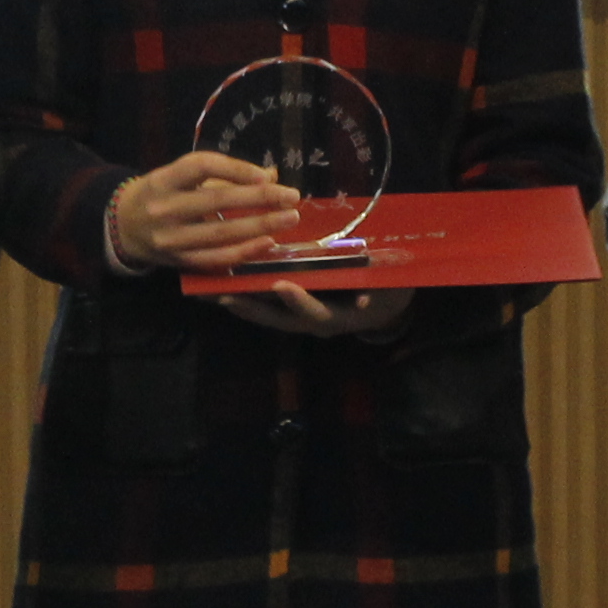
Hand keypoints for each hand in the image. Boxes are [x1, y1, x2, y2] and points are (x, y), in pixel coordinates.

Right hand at [107, 149, 304, 270]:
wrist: (123, 226)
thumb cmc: (160, 194)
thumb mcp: (179, 177)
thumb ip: (221, 176)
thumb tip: (271, 175)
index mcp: (164, 179)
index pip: (202, 167)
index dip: (236, 169)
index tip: (268, 174)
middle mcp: (165, 208)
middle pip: (217, 201)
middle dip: (259, 198)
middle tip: (291, 196)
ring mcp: (171, 238)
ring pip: (221, 233)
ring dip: (260, 226)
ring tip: (289, 218)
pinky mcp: (179, 261)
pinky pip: (217, 258)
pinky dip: (245, 251)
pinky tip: (268, 242)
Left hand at [221, 282, 403, 337]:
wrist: (388, 306)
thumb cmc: (390, 292)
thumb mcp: (393, 290)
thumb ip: (379, 293)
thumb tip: (363, 301)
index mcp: (340, 317)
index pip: (316, 313)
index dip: (300, 302)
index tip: (283, 285)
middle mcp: (316, 322)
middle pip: (281, 319)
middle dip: (254, 308)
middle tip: (228, 295)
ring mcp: (304, 318)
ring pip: (269, 315)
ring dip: (243, 305)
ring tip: (214, 294)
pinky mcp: (295, 311)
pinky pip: (268, 307)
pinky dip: (247, 299)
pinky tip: (224, 288)